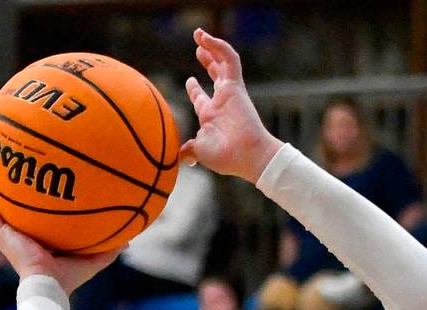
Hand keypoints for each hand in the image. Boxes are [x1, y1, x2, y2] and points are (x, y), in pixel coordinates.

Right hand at [0, 172, 117, 293]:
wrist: (48, 286)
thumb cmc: (68, 278)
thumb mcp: (92, 260)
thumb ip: (108, 249)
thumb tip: (127, 240)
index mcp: (39, 242)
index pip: (37, 220)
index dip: (37, 206)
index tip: (40, 187)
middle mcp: (22, 238)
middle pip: (15, 210)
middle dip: (12, 192)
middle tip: (12, 168)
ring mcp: (9, 236)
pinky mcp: (1, 235)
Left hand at [182, 28, 281, 182]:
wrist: (246, 155)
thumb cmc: (225, 157)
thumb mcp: (200, 151)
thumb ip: (189, 150)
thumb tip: (181, 158)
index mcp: (210, 116)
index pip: (201, 98)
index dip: (194, 88)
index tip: (190, 80)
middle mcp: (220, 102)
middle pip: (215, 75)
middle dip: (207, 61)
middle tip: (199, 48)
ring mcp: (229, 93)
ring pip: (222, 62)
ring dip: (211, 47)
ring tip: (199, 34)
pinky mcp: (236, 85)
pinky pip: (230, 59)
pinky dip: (219, 47)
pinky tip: (206, 38)